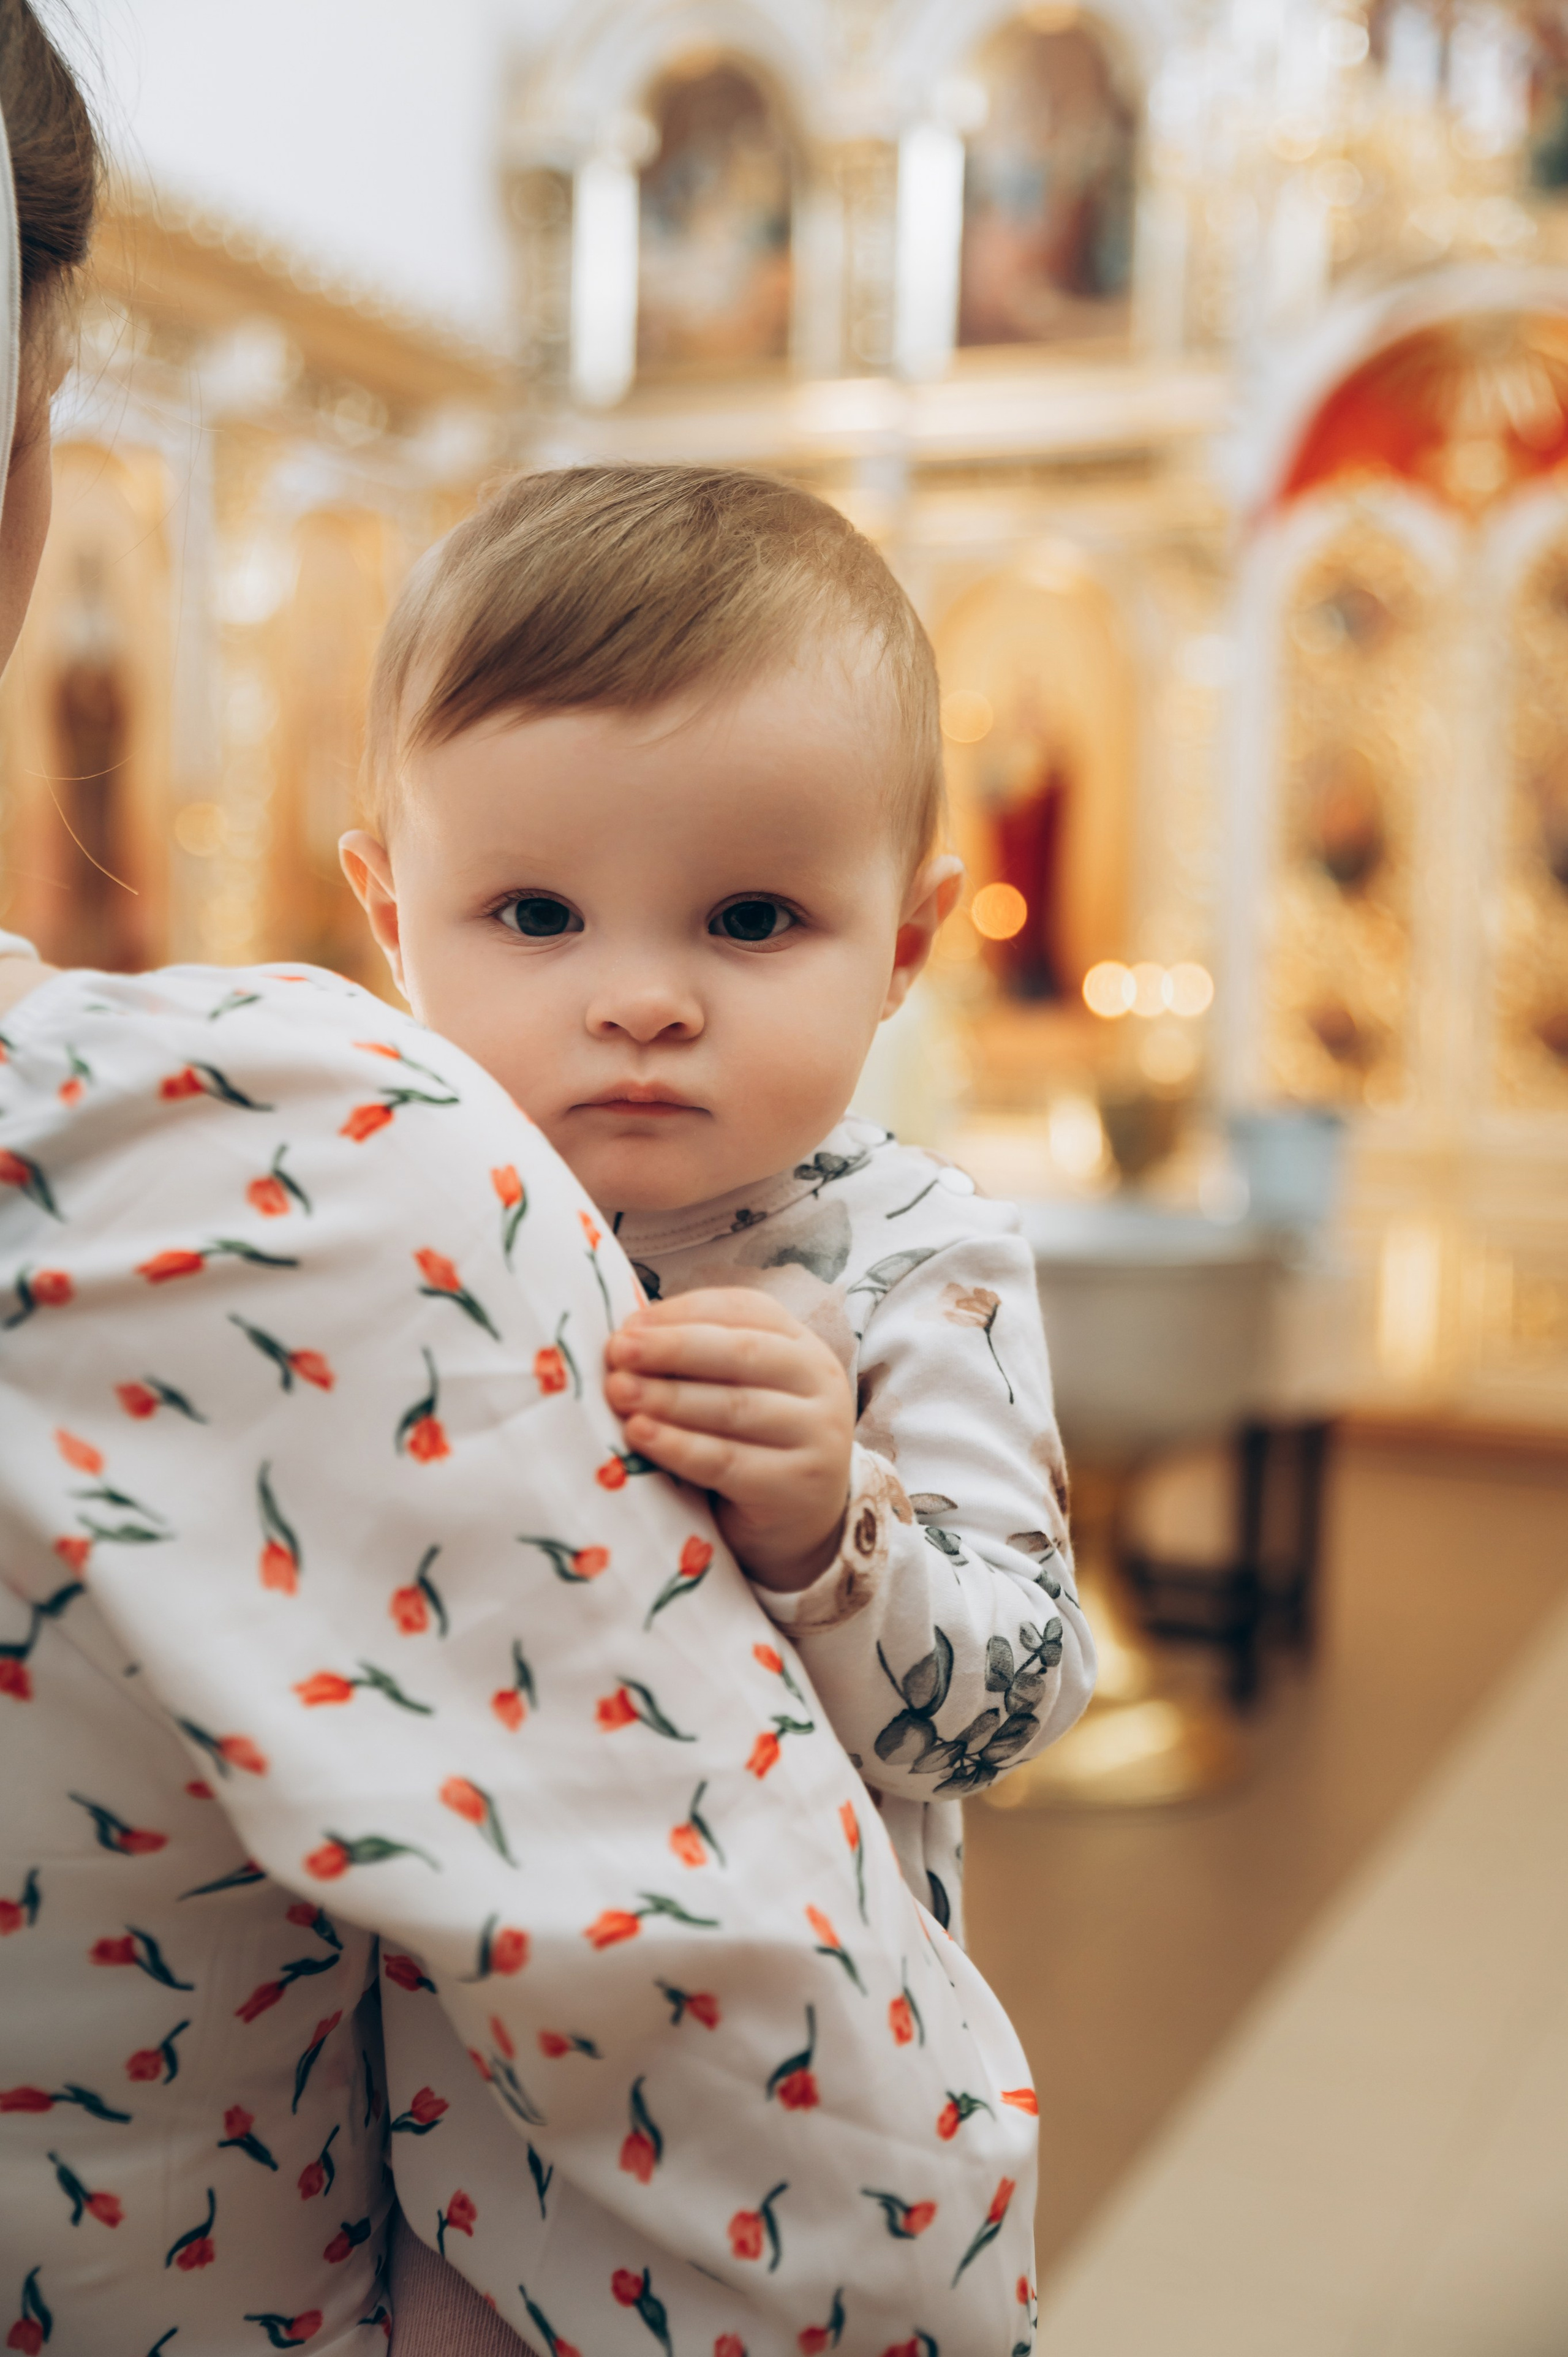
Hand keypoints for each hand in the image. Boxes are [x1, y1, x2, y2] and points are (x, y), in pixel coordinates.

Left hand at [604, 1288, 853, 1591]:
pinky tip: (639, 1434)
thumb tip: (625, 1339)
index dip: (684, 1313)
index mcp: (801, 1345)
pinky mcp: (798, 1486)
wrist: (799, 1524)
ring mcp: (816, 1434)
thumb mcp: (736, 1390)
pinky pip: (727, 1461)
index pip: (745, 1310)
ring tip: (618, 1391)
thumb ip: (697, 1361)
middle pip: (742, 1353)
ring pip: (734, 1406)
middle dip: (672, 1348)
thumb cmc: (751, 1444)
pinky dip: (678, 1446)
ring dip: (668, 1397)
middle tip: (617, 1351)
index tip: (627, 1324)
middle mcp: (819, 1382)